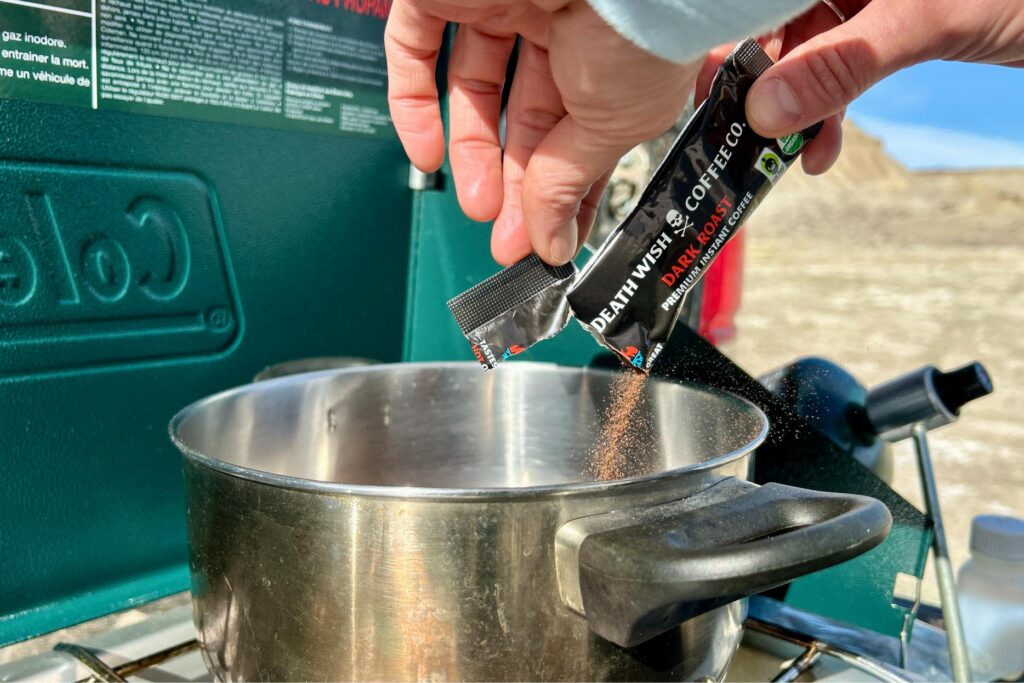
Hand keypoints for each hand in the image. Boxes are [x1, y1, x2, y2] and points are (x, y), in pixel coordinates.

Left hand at [385, 0, 699, 264]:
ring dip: (473, 154)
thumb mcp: (613, 125)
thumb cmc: (640, 30)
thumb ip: (569, 181)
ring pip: (471, 86)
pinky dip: (413, 105)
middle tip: (509, 236)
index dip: (561, 186)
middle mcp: (556, 20)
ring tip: (481, 208)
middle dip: (516, 182)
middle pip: (522, 113)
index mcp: (608, 49)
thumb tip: (550, 243)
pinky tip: (429, 157)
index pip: (574, 125)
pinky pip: (412, 46)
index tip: (549, 238)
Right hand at [702, 0, 1023, 174]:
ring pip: (804, 56)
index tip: (710, 91)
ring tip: (793, 154)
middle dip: (762, 87)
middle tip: (744, 136)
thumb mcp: (924, 19)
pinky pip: (836, 71)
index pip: (758, 1)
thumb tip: (766, 112)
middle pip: (774, 26)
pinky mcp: (881, 27)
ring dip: (796, 113)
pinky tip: (822, 147)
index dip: (728, 40)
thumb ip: (842, 63)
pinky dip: (827, 114)